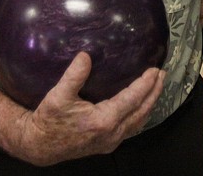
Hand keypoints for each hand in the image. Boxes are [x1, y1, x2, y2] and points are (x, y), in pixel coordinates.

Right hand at [17, 52, 164, 165]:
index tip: (155, 70)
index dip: (146, 84)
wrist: (40, 145)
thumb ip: (74, 76)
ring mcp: (111, 141)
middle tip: (162, 74)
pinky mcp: (108, 144)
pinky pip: (131, 128)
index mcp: (103, 120)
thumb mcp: (58, 95)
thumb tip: (86, 56)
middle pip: (142, 110)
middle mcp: (112, 133)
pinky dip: (140, 114)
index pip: (132, 99)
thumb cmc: (48, 119)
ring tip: (156, 87)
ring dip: (150, 103)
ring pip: (139, 121)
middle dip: (154, 92)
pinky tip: (141, 105)